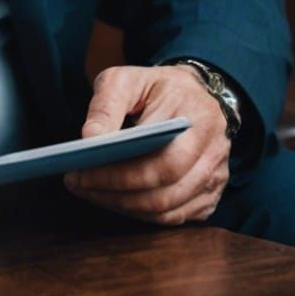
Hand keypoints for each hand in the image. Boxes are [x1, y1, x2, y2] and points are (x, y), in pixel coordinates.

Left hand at [64, 65, 229, 225]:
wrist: (193, 92)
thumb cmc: (154, 86)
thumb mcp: (125, 79)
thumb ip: (106, 106)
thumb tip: (88, 138)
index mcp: (196, 118)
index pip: (159, 161)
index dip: (118, 175)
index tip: (79, 173)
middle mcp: (213, 152)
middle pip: (164, 192)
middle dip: (115, 194)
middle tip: (77, 184)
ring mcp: (216, 177)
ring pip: (169, 209)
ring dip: (124, 207)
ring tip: (90, 192)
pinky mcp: (210, 195)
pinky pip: (176, 216)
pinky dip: (142, 213)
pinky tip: (115, 199)